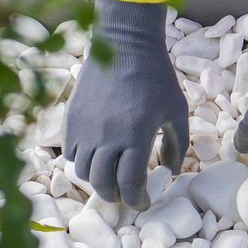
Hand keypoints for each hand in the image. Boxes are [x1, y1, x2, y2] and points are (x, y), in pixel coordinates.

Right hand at [65, 0, 188, 207]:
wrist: (124, 44)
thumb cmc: (156, 77)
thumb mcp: (176, 110)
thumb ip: (177, 144)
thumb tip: (171, 171)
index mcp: (136, 135)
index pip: (130, 183)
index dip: (136, 200)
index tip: (142, 203)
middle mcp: (107, 136)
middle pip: (102, 183)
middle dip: (115, 197)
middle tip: (124, 196)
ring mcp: (85, 127)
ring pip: (82, 171)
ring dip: (96, 180)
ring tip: (109, 177)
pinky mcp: (72, 118)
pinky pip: (70, 152)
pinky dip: (81, 161)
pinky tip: (96, 156)